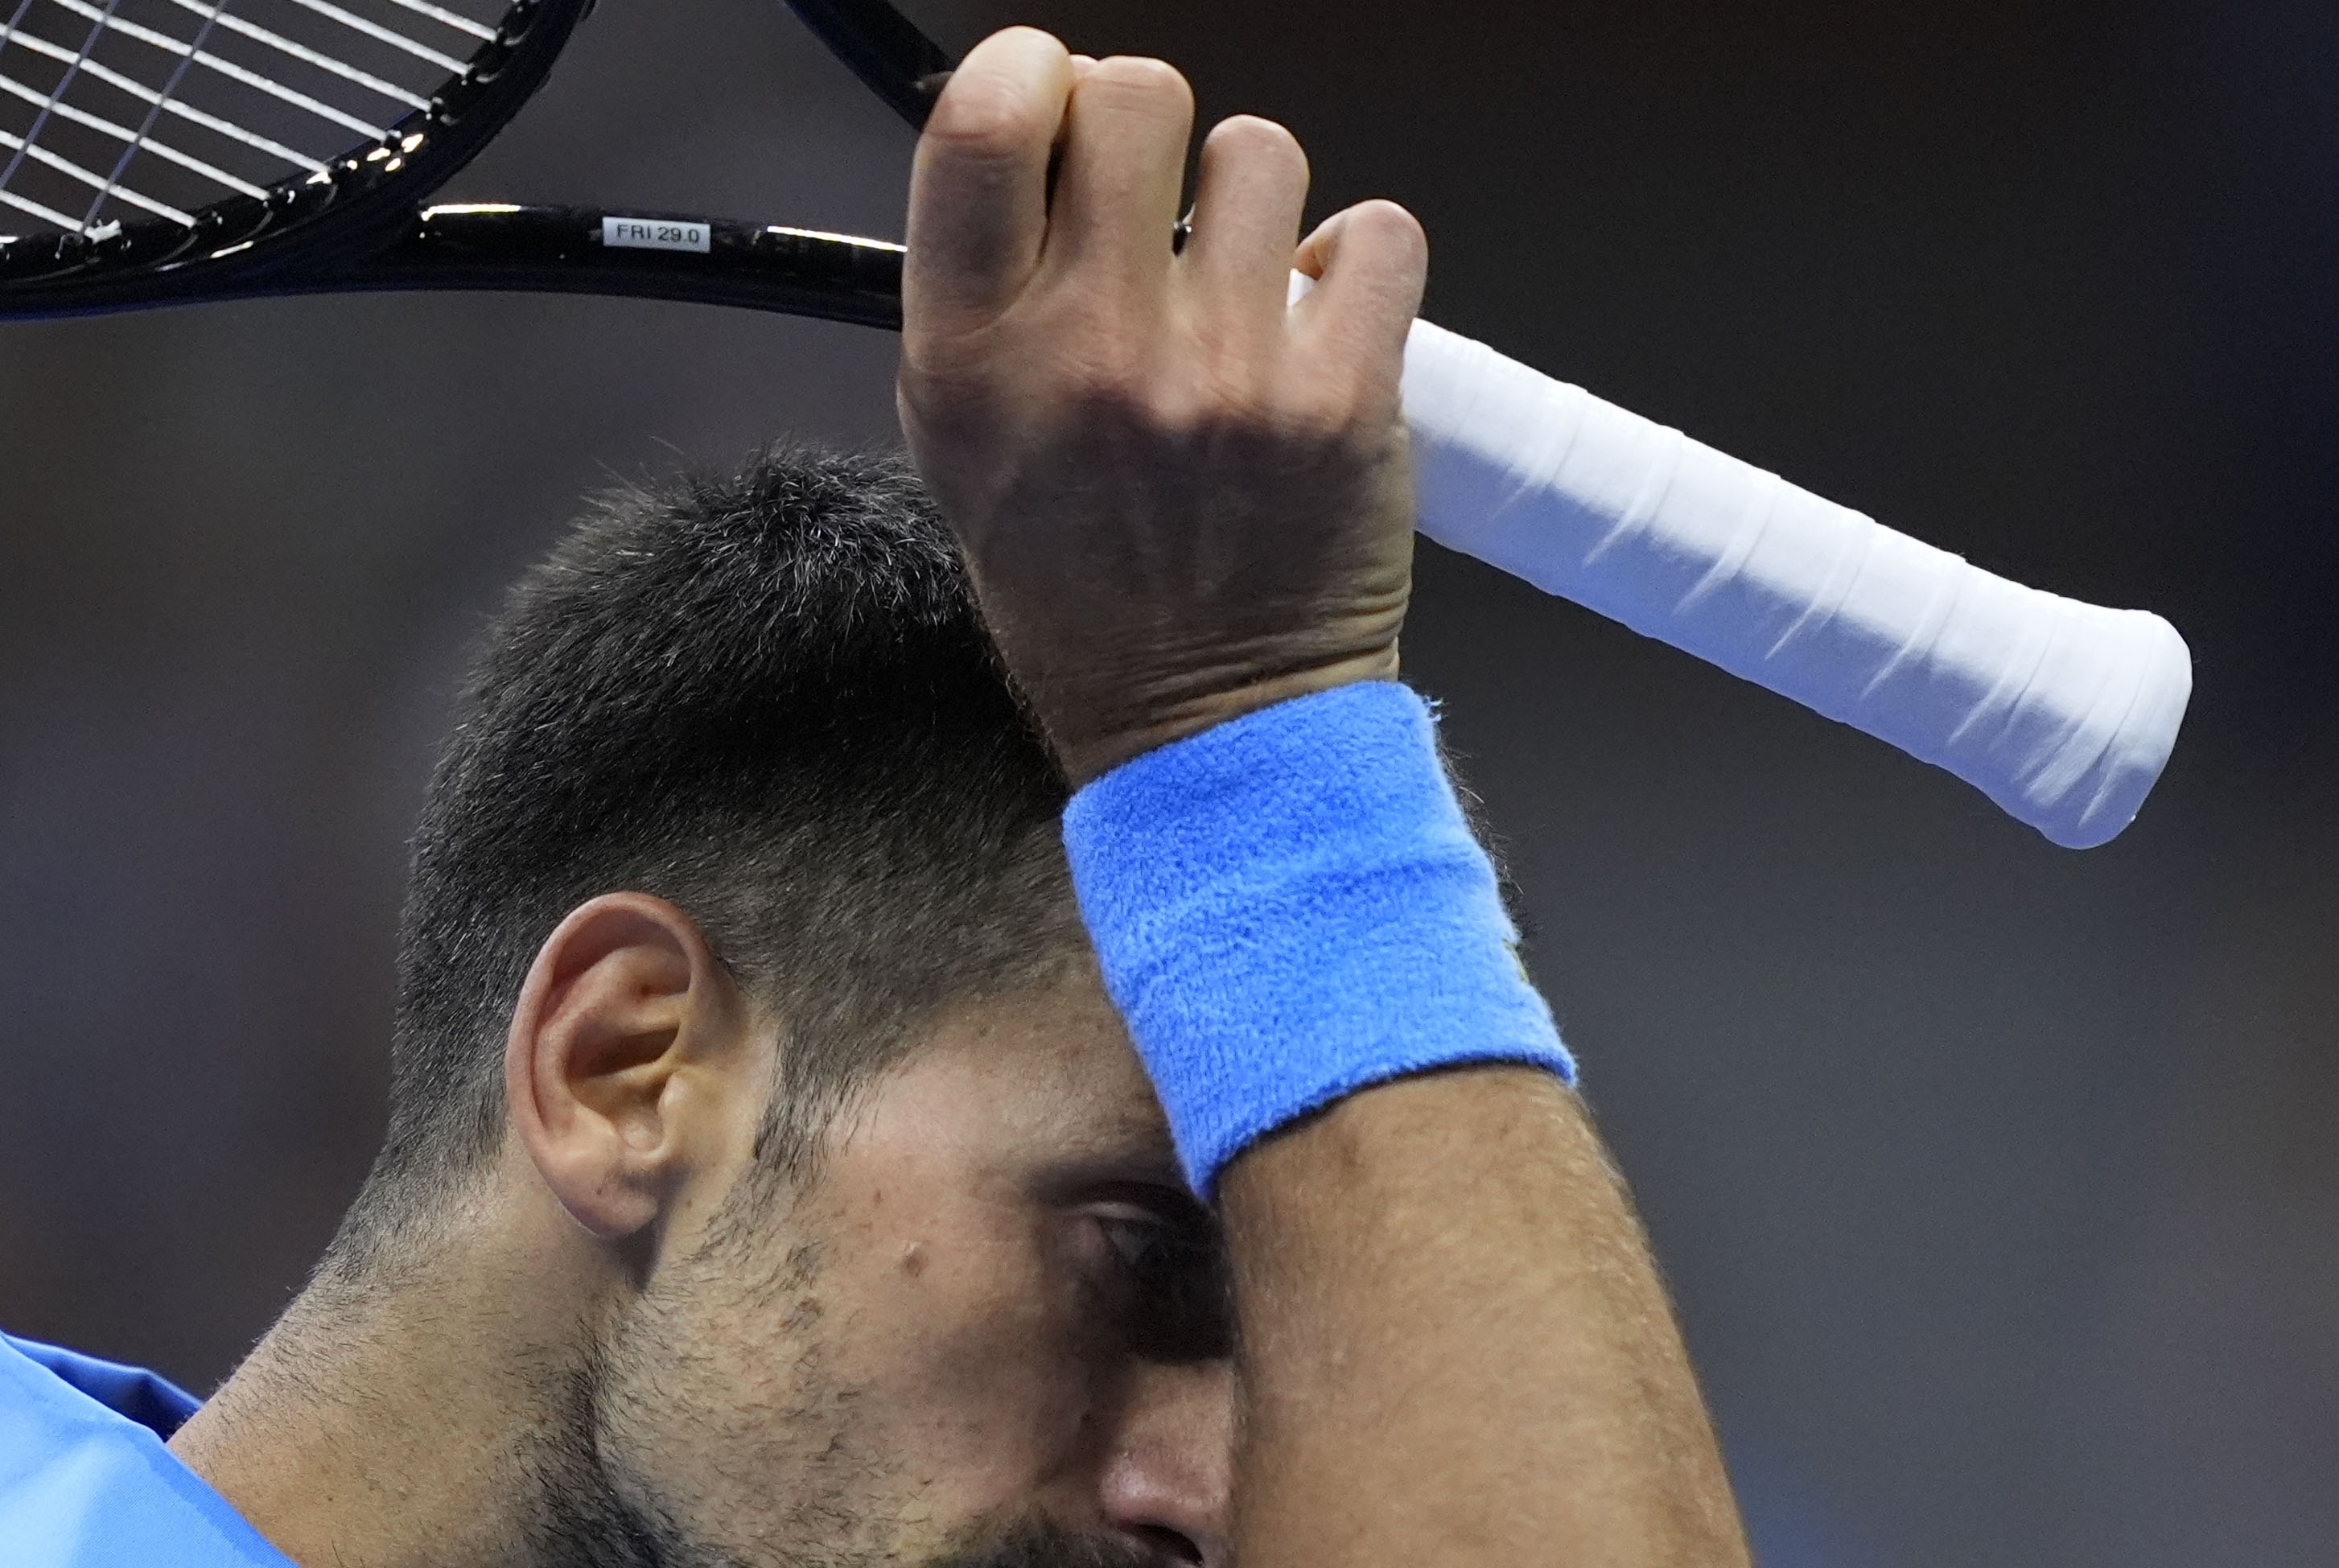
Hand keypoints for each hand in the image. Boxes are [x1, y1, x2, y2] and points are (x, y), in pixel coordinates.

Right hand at [897, 30, 1424, 783]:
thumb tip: (1037, 135)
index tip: (1054, 99)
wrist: (1208, 723)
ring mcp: (1223, 373)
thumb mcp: (964, 450)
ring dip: (1256, 201)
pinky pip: (1373, 232)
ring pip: (1259, 151)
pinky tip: (1320, 323)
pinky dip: (1357, 263)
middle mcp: (1092, 353)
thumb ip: (985, 292)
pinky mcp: (1339, 397)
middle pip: (1134, 96)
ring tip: (1242, 289)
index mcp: (975, 361)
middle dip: (1149, 125)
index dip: (1030, 72)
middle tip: (1155, 201)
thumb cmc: (1086, 591)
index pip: (980, 124)